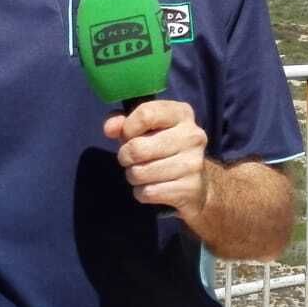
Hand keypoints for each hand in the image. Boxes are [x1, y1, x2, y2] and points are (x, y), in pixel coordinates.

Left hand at [104, 99, 209, 222]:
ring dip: (133, 176)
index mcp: (181, 114)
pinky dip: (142, 192)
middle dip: (125, 156)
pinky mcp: (190, 188)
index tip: (127, 135)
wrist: (197, 184)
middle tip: (132, 159)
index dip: (127, 128)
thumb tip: (109, 128)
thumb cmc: (163, 148)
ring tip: (144, 173)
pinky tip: (153, 187)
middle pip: (137, 148)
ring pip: (139, 173)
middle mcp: (192, 136)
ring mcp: (193, 163)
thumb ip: (124, 122)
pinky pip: (147, 192)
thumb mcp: (145, 129)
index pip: (145, 114)